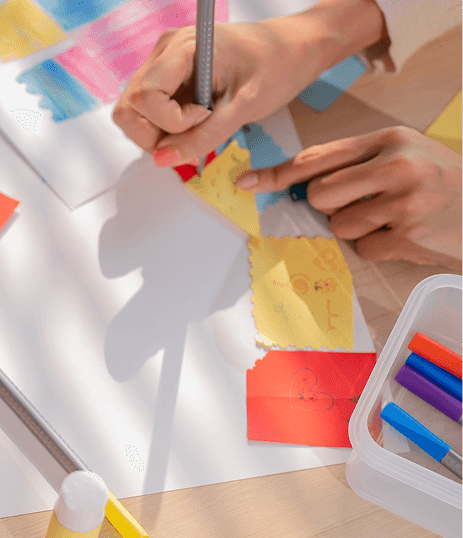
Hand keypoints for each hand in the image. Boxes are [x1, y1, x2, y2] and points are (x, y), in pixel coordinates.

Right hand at [112, 0, 385, 166]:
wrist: (295, 47)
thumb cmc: (278, 66)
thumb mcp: (245, 106)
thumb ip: (204, 136)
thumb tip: (163, 160)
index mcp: (183, 48)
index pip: (144, 96)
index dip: (168, 121)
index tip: (204, 118)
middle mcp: (164, 53)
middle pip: (129, 108)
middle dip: (155, 134)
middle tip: (193, 135)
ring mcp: (162, 65)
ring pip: (133, 114)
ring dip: (158, 134)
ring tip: (196, 128)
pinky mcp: (167, 79)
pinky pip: (148, 113)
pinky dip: (166, 128)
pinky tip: (195, 122)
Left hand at [237, 127, 462, 267]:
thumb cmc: (440, 182)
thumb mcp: (405, 154)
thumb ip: (356, 163)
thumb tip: (298, 184)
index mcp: (389, 139)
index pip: (317, 157)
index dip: (278, 173)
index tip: (247, 182)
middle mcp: (396, 164)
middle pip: (320, 194)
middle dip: (332, 206)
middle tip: (366, 203)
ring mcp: (404, 200)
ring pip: (339, 225)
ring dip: (359, 228)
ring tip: (394, 217)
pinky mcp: (409, 234)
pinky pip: (365, 248)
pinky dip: (381, 247)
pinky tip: (407, 233)